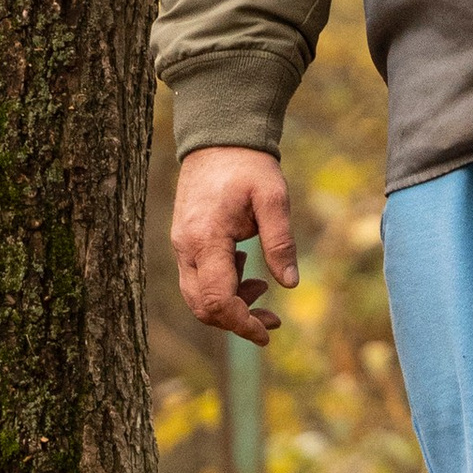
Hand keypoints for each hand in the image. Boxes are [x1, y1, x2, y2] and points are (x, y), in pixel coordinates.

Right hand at [172, 145, 297, 343]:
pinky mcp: (185, 242)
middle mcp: (186, 247)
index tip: (268, 332)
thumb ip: (280, 241)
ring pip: (197, 296)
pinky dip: (221, 287)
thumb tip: (290, 284)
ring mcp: (182, 245)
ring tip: (263, 288)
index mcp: (206, 239)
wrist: (218, 139)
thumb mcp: (273, 198)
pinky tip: (246, 268)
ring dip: (229, 305)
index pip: (217, 299)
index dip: (242, 323)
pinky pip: (197, 279)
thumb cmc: (248, 166)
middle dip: (237, 321)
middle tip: (273, 320)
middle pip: (202, 306)